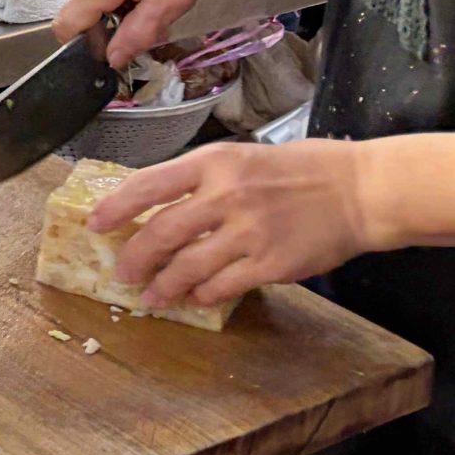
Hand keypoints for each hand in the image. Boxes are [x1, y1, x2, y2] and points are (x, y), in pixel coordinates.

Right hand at [56, 0, 221, 68]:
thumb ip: (139, 33)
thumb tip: (112, 60)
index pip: (65, 28)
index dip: (89, 47)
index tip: (121, 46)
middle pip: (81, 18)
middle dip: (112, 30)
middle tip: (153, 22)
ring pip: (90, 5)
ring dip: (118, 14)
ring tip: (153, 1)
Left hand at [85, 139, 377, 308]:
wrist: (359, 191)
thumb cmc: (303, 170)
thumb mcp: (243, 157)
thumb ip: (202, 179)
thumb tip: (159, 204)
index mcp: (214, 162)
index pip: (148, 184)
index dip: (115, 207)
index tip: (95, 223)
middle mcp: (226, 195)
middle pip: (160, 232)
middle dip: (133, 257)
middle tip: (121, 272)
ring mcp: (249, 231)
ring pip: (187, 265)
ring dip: (162, 285)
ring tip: (150, 296)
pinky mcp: (271, 263)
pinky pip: (222, 285)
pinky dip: (201, 294)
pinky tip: (194, 297)